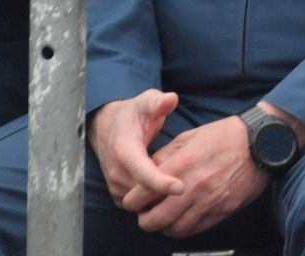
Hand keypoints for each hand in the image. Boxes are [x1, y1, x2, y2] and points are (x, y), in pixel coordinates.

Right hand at [88, 90, 184, 213]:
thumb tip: (171, 99)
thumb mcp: (146, 101)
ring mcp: (116, 185)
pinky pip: (139, 204)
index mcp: (123, 149)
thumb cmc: (133, 114)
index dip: (161, 182)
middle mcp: (117, 171)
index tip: (181, 187)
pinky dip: (154, 201)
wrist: (109, 127)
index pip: (142, 172)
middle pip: (144, 191)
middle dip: (167, 192)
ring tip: (187, 185)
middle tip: (195, 184)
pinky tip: (172, 191)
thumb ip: (158, 102)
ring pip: (142, 201)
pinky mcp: (119, 193)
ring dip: (161, 198)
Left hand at [134, 114, 268, 237]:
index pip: (141, 195)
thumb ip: (165, 156)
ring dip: (163, 226)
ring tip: (163, 217)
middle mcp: (192, 187)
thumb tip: (148, 172)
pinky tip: (181, 219)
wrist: (261, 143)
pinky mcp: (221, 211)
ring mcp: (208, 202)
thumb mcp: (189, 137)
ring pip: (173, 229)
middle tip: (145, 213)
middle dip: (144, 219)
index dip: (131, 201)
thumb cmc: (225, 136)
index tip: (133, 200)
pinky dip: (182, 229)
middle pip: (153, 220)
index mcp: (181, 165)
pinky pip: (194, 230)